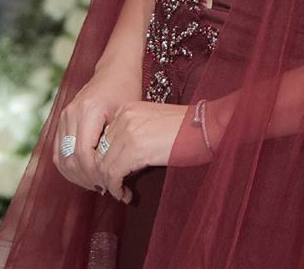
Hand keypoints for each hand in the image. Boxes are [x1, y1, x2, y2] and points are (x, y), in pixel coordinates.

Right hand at [53, 64, 140, 191]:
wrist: (116, 67)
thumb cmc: (128, 88)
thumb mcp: (128, 114)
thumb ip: (116, 142)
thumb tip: (111, 174)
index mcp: (89, 110)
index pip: (83, 155)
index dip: (95, 175)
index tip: (112, 184)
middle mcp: (71, 112)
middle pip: (70, 159)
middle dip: (86, 178)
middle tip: (105, 187)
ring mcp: (64, 114)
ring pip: (61, 157)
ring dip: (76, 174)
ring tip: (96, 182)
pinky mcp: (62, 117)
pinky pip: (58, 149)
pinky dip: (69, 164)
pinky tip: (85, 172)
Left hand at [96, 102, 210, 202]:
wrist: (203, 125)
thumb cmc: (183, 128)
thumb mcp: (151, 123)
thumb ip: (131, 134)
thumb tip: (117, 160)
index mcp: (127, 109)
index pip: (103, 138)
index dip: (104, 160)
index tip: (110, 175)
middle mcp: (123, 117)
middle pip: (100, 152)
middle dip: (103, 174)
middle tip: (113, 188)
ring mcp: (127, 132)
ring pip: (104, 166)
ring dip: (110, 184)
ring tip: (121, 193)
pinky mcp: (134, 150)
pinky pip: (114, 175)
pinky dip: (116, 189)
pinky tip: (126, 195)